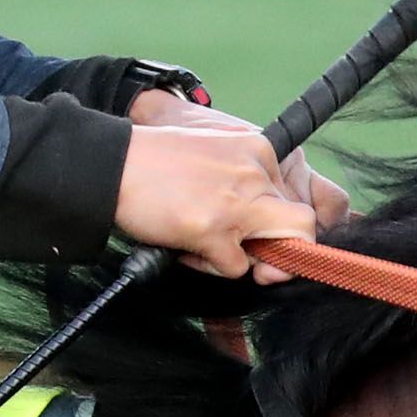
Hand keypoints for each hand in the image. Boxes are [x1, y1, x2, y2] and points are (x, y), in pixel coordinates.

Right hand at [114, 120, 337, 281]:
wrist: (112, 165)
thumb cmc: (155, 164)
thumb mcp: (213, 155)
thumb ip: (243, 181)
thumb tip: (262, 229)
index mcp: (258, 148)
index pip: (296, 193)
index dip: (284, 223)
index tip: (267, 236)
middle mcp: (256, 172)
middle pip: (305, 222)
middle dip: (290, 250)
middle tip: (263, 262)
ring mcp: (239, 201)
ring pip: (283, 247)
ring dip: (252, 260)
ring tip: (211, 249)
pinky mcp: (215, 229)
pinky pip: (236, 268)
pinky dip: (212, 266)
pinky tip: (187, 247)